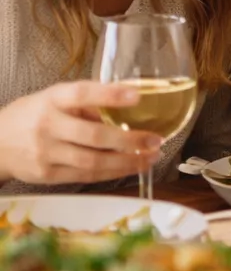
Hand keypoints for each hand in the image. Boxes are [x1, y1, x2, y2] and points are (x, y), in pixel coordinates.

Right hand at [0, 81, 163, 185]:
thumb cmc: (34, 115)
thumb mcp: (53, 98)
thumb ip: (85, 101)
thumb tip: (130, 102)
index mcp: (52, 100)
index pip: (81, 94)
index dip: (109, 95)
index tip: (136, 96)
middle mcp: (48, 125)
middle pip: (94, 136)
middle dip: (130, 140)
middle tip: (156, 140)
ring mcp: (46, 152)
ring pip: (92, 162)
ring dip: (127, 162)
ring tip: (151, 157)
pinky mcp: (46, 174)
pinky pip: (85, 176)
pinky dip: (112, 174)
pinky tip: (130, 168)